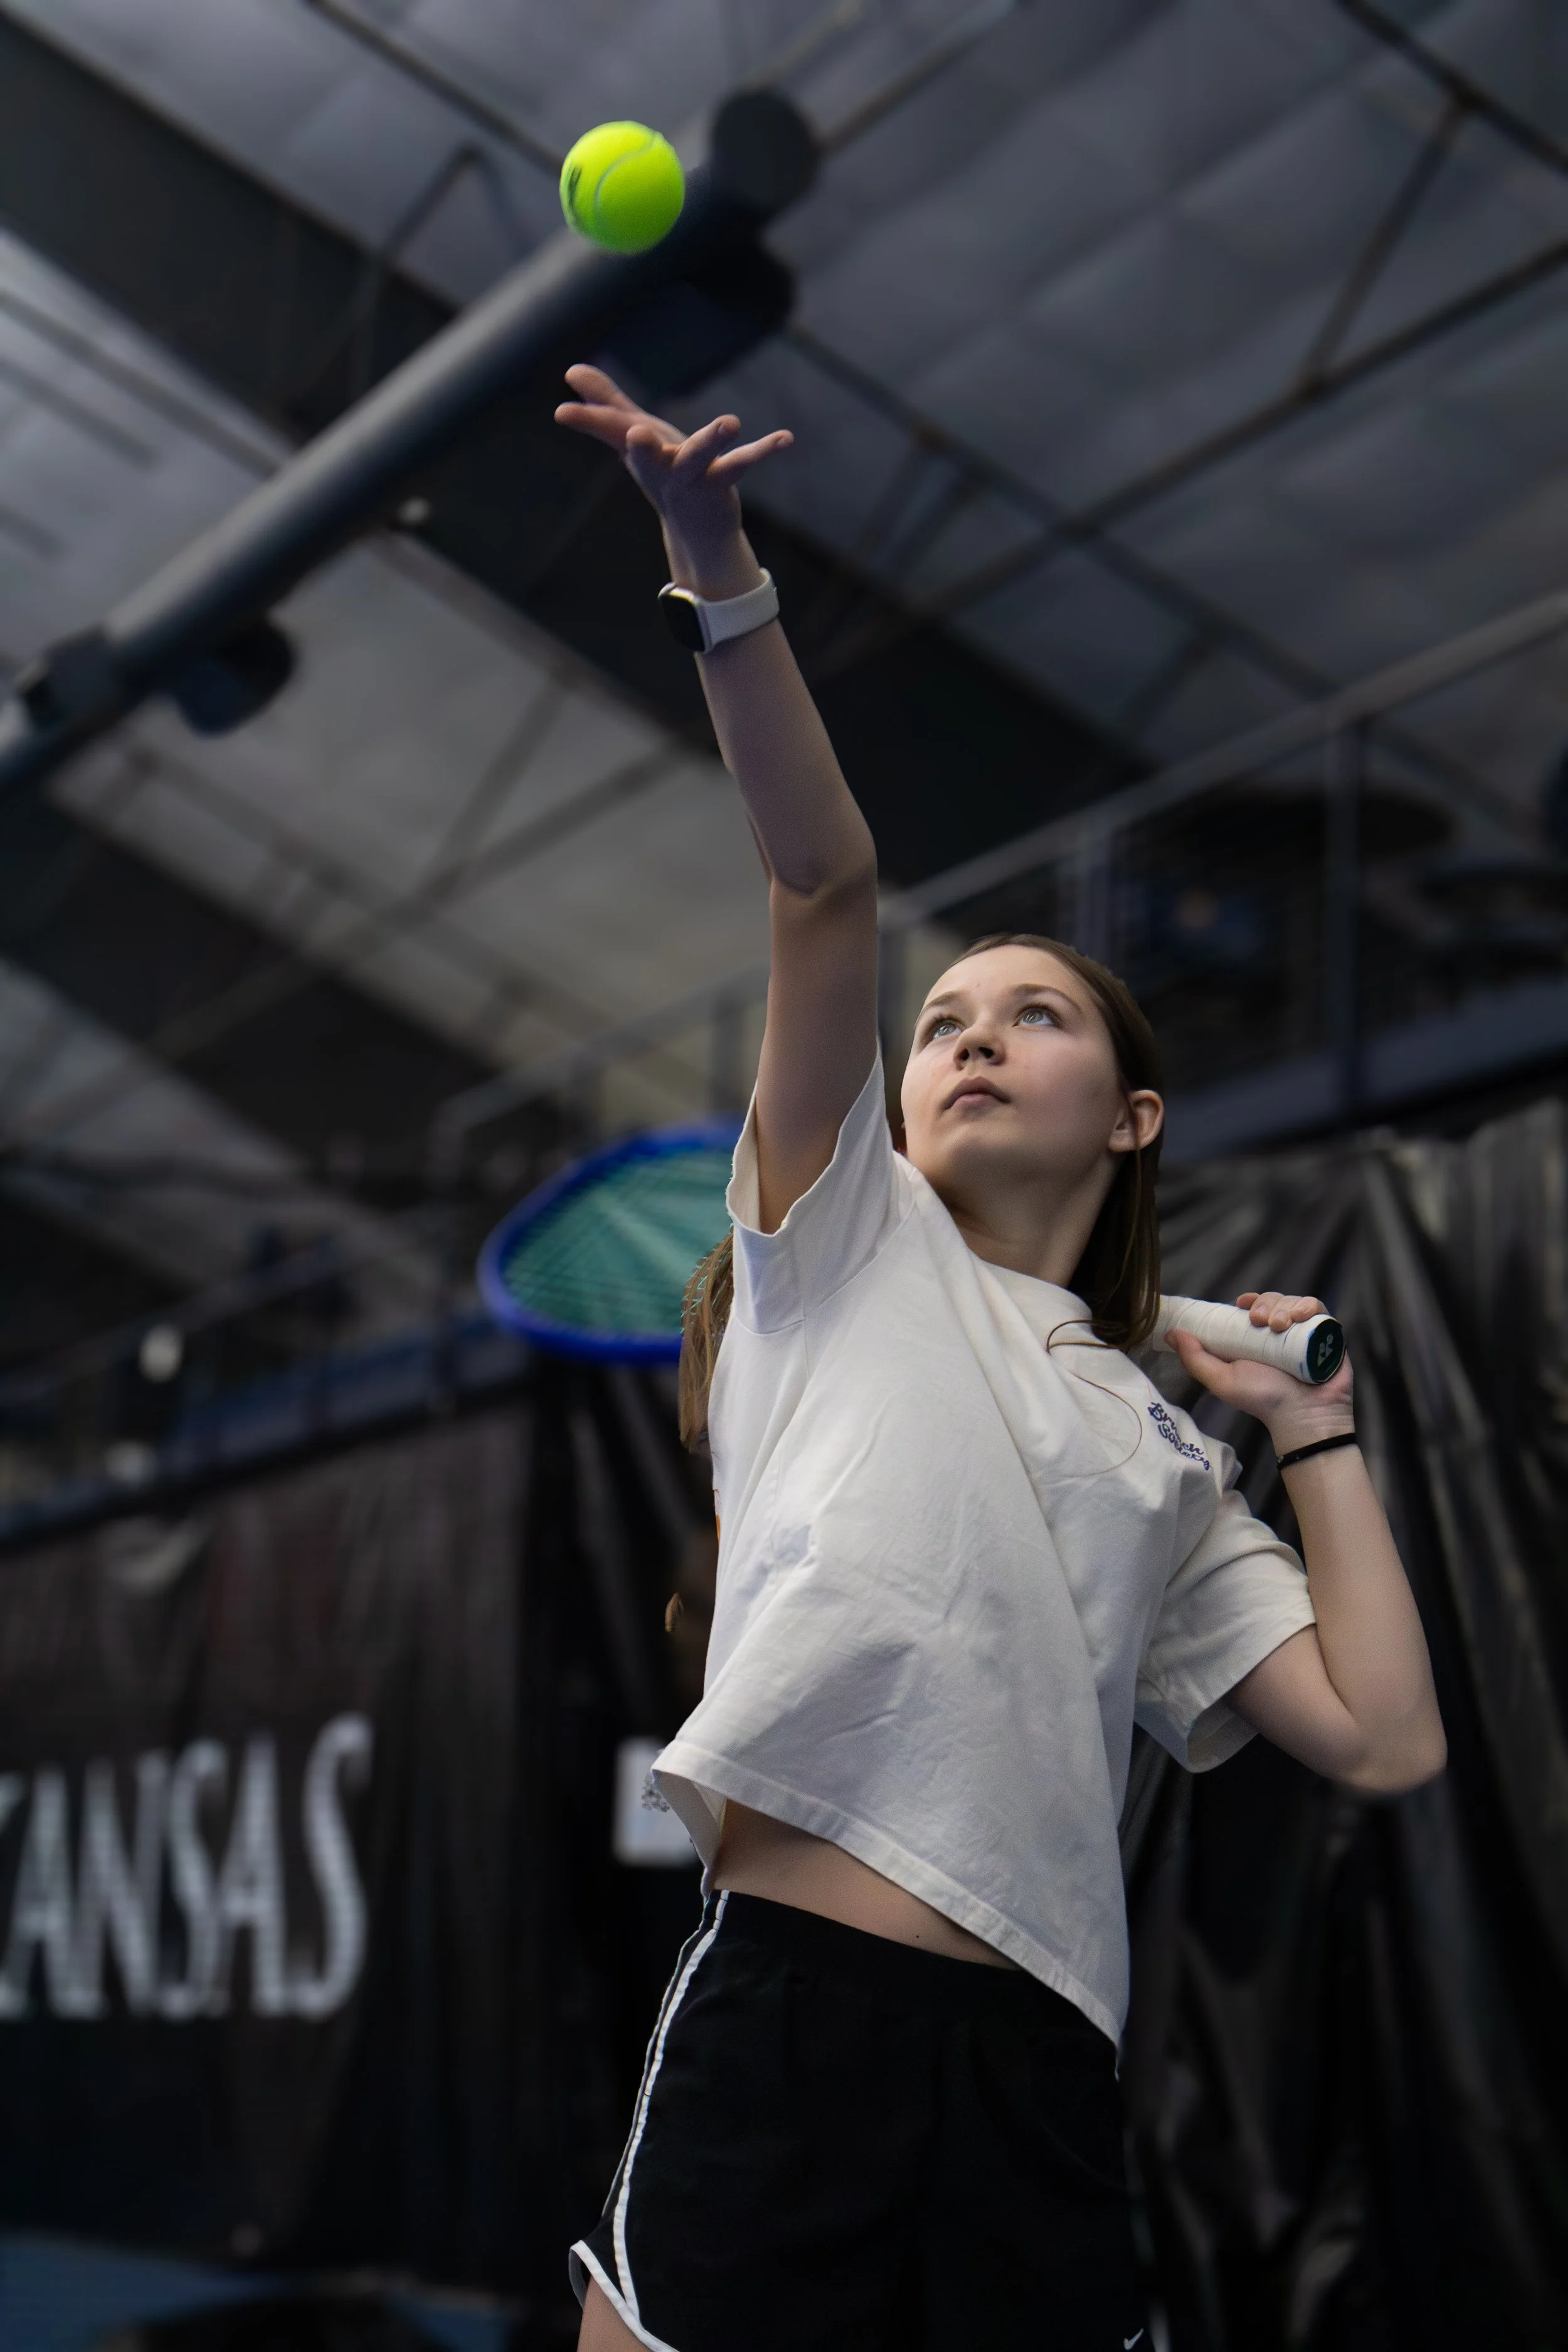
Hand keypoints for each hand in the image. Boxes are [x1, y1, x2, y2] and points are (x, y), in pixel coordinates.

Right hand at [555, 363, 791, 598]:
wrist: (695, 529)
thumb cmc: (663, 471)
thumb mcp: (632, 436)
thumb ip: (606, 404)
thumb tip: (571, 370)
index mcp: (639, 453)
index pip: (608, 431)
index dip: (586, 420)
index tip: (560, 413)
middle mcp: (661, 468)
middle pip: (648, 458)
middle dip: (641, 448)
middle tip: (636, 433)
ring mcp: (693, 479)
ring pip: (700, 459)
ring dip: (713, 441)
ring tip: (731, 421)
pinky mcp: (723, 482)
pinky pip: (744, 463)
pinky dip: (765, 450)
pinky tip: (786, 438)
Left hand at [1165, 1292, 1354, 1452]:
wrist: (1303, 1416)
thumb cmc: (1263, 1400)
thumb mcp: (1222, 1380)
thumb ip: (1195, 1359)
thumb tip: (1173, 1333)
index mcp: (1255, 1340)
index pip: (1252, 1308)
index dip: (1248, 1300)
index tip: (1242, 1303)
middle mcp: (1280, 1334)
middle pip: (1272, 1301)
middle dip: (1265, 1304)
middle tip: (1260, 1321)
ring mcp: (1304, 1333)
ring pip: (1293, 1301)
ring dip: (1284, 1306)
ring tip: (1280, 1325)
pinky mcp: (1327, 1333)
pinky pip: (1317, 1308)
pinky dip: (1307, 1306)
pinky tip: (1300, 1317)